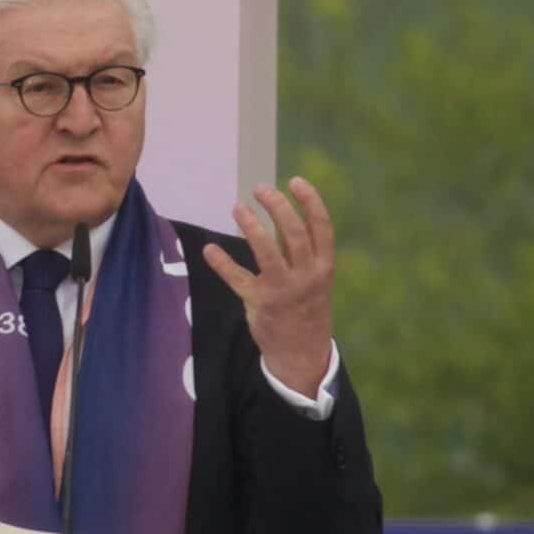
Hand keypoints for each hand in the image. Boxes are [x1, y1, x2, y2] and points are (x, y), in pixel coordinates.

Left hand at [202, 176, 334, 396]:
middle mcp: (307, 276)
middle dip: (277, 206)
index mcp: (324, 266)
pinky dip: (222, 263)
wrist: (303, 352)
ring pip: (267, 252)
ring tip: (238, 207)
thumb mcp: (315, 277)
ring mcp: (284, 290)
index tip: (295, 180)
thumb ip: (301, 248)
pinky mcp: (261, 304)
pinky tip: (210, 249)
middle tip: (260, 189)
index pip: (321, 227)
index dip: (310, 201)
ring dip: (251, 226)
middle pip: (294, 233)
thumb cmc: (306, 304)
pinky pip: (238, 279)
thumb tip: (281, 209)